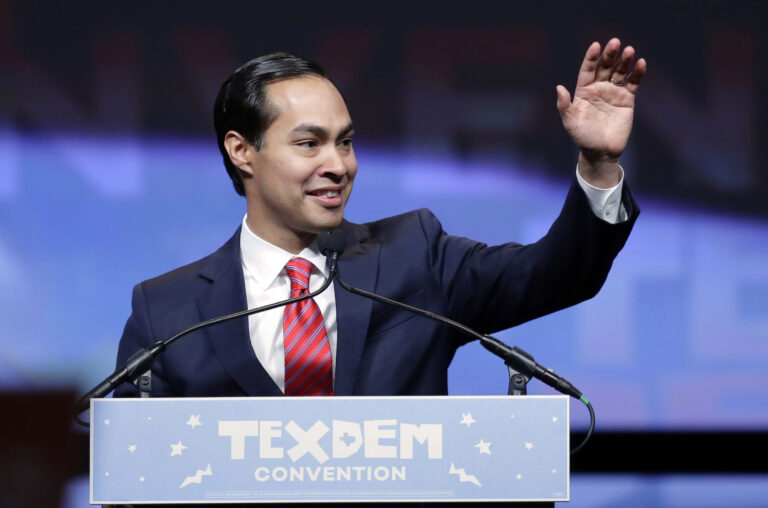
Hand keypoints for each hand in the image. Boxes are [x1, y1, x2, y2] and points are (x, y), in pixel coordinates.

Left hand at [556, 38, 646, 185]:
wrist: (601, 152)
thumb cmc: (583, 138)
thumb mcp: (570, 122)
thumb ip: (564, 105)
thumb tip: (559, 87)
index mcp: (584, 91)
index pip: (587, 70)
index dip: (591, 58)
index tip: (596, 45)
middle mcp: (599, 88)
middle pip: (605, 67)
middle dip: (609, 54)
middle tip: (615, 42)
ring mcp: (613, 92)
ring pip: (620, 72)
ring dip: (624, 61)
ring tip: (629, 50)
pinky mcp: (627, 99)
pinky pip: (633, 83)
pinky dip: (637, 73)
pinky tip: (641, 64)